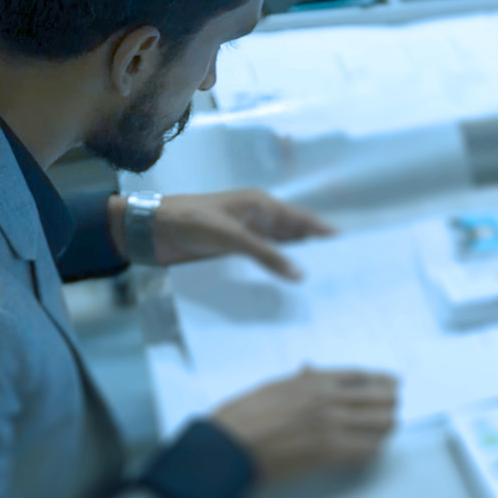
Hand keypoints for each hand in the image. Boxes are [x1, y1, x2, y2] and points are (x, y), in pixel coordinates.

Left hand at [141, 189, 334, 280]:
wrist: (149, 230)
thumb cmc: (191, 222)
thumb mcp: (230, 236)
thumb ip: (265, 255)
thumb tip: (301, 275)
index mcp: (260, 205)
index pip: (301, 218)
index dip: (323, 231)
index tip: (348, 247)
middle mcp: (256, 219)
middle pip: (292, 235)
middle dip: (312, 252)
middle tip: (337, 275)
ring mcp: (243, 237)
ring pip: (276, 251)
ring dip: (291, 265)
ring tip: (315, 289)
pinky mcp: (229, 254)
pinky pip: (258, 264)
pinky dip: (270, 274)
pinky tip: (280, 292)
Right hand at [210, 367, 398, 482]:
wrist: (230, 446)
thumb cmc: (244, 415)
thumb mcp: (273, 385)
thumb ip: (299, 380)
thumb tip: (312, 370)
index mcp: (314, 381)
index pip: (361, 376)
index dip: (382, 380)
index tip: (393, 383)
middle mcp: (329, 400)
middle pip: (379, 398)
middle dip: (389, 403)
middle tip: (393, 407)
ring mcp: (331, 427)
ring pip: (379, 424)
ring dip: (385, 426)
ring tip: (385, 428)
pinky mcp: (329, 454)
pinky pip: (366, 451)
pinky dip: (372, 449)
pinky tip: (370, 449)